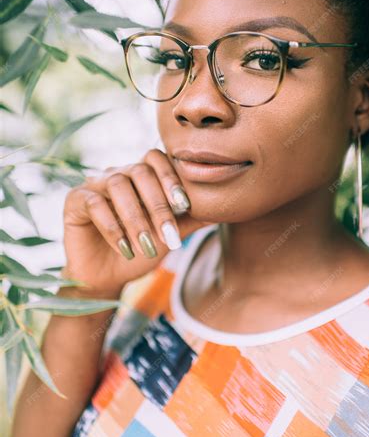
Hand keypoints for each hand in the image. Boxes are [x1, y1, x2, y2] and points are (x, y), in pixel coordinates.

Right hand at [61, 148, 213, 297]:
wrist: (108, 277)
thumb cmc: (141, 251)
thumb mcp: (170, 234)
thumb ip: (192, 218)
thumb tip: (226, 207)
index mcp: (142, 176)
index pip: (157, 159)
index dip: (171, 178)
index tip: (185, 205)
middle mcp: (118, 173)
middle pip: (140, 171)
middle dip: (158, 205)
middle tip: (170, 236)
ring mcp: (95, 184)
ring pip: (118, 186)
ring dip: (136, 219)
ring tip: (146, 247)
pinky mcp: (75, 200)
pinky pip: (95, 204)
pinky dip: (113, 228)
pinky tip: (126, 249)